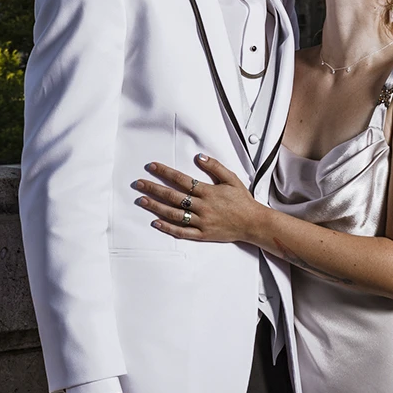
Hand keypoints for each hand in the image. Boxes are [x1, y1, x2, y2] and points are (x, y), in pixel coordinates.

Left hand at [135, 155, 264, 244]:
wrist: (253, 223)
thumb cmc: (243, 201)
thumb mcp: (231, 179)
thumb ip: (215, 167)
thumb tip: (199, 157)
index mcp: (208, 191)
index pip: (181, 179)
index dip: (165, 172)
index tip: (152, 167)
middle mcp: (202, 206)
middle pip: (173, 196)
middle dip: (154, 188)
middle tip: (138, 184)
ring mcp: (201, 221)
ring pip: (174, 214)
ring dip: (156, 207)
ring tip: (142, 200)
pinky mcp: (202, 234)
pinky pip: (182, 231)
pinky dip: (168, 227)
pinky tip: (156, 222)